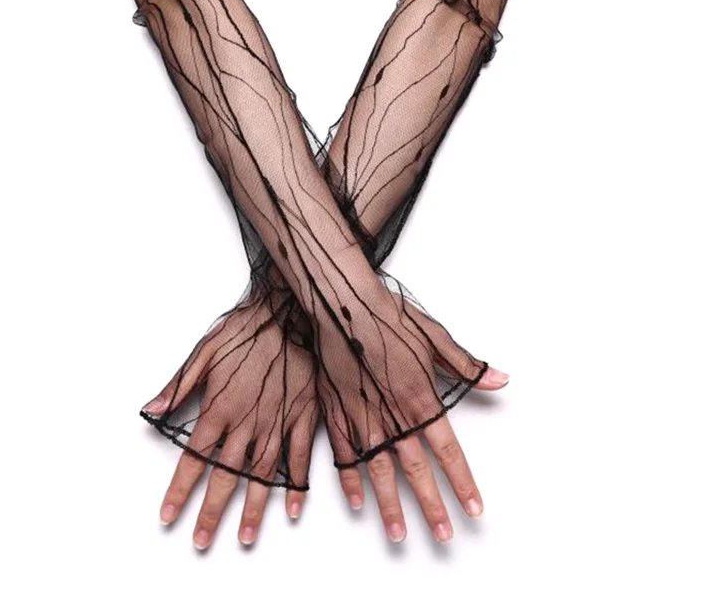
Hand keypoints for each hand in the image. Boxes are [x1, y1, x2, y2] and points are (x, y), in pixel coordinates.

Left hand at [142, 287, 317, 549]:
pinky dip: (296, 484)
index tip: (169, 515)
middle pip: (227, 475)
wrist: (288, 310)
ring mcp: (278, 420)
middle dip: (212, 511)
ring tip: (246, 537)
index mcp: (220, 406)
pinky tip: (291, 507)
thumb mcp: (204, 350)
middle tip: (202, 540)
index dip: (180, 489)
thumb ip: (178, 385)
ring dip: (253, 508)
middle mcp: (247, 421)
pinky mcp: (304, 414)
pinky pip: (300, 456)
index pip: (194, 458)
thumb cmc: (246, 328)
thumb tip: (151, 410)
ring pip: (263, 474)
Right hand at [316, 279, 508, 542]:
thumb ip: (466, 365)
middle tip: (444, 536)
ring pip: (379, 469)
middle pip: (415, 469)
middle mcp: (391, 413)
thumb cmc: (387, 315)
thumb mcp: (434, 335)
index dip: (462, 482)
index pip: (448, 450)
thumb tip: (501, 378)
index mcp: (419, 396)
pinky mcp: (337, 410)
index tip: (474, 509)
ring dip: (390, 504)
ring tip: (399, 534)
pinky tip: (358, 501)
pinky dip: (351, 479)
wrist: (340, 301)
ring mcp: (361, 415)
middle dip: (431, 506)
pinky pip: (344, 454)